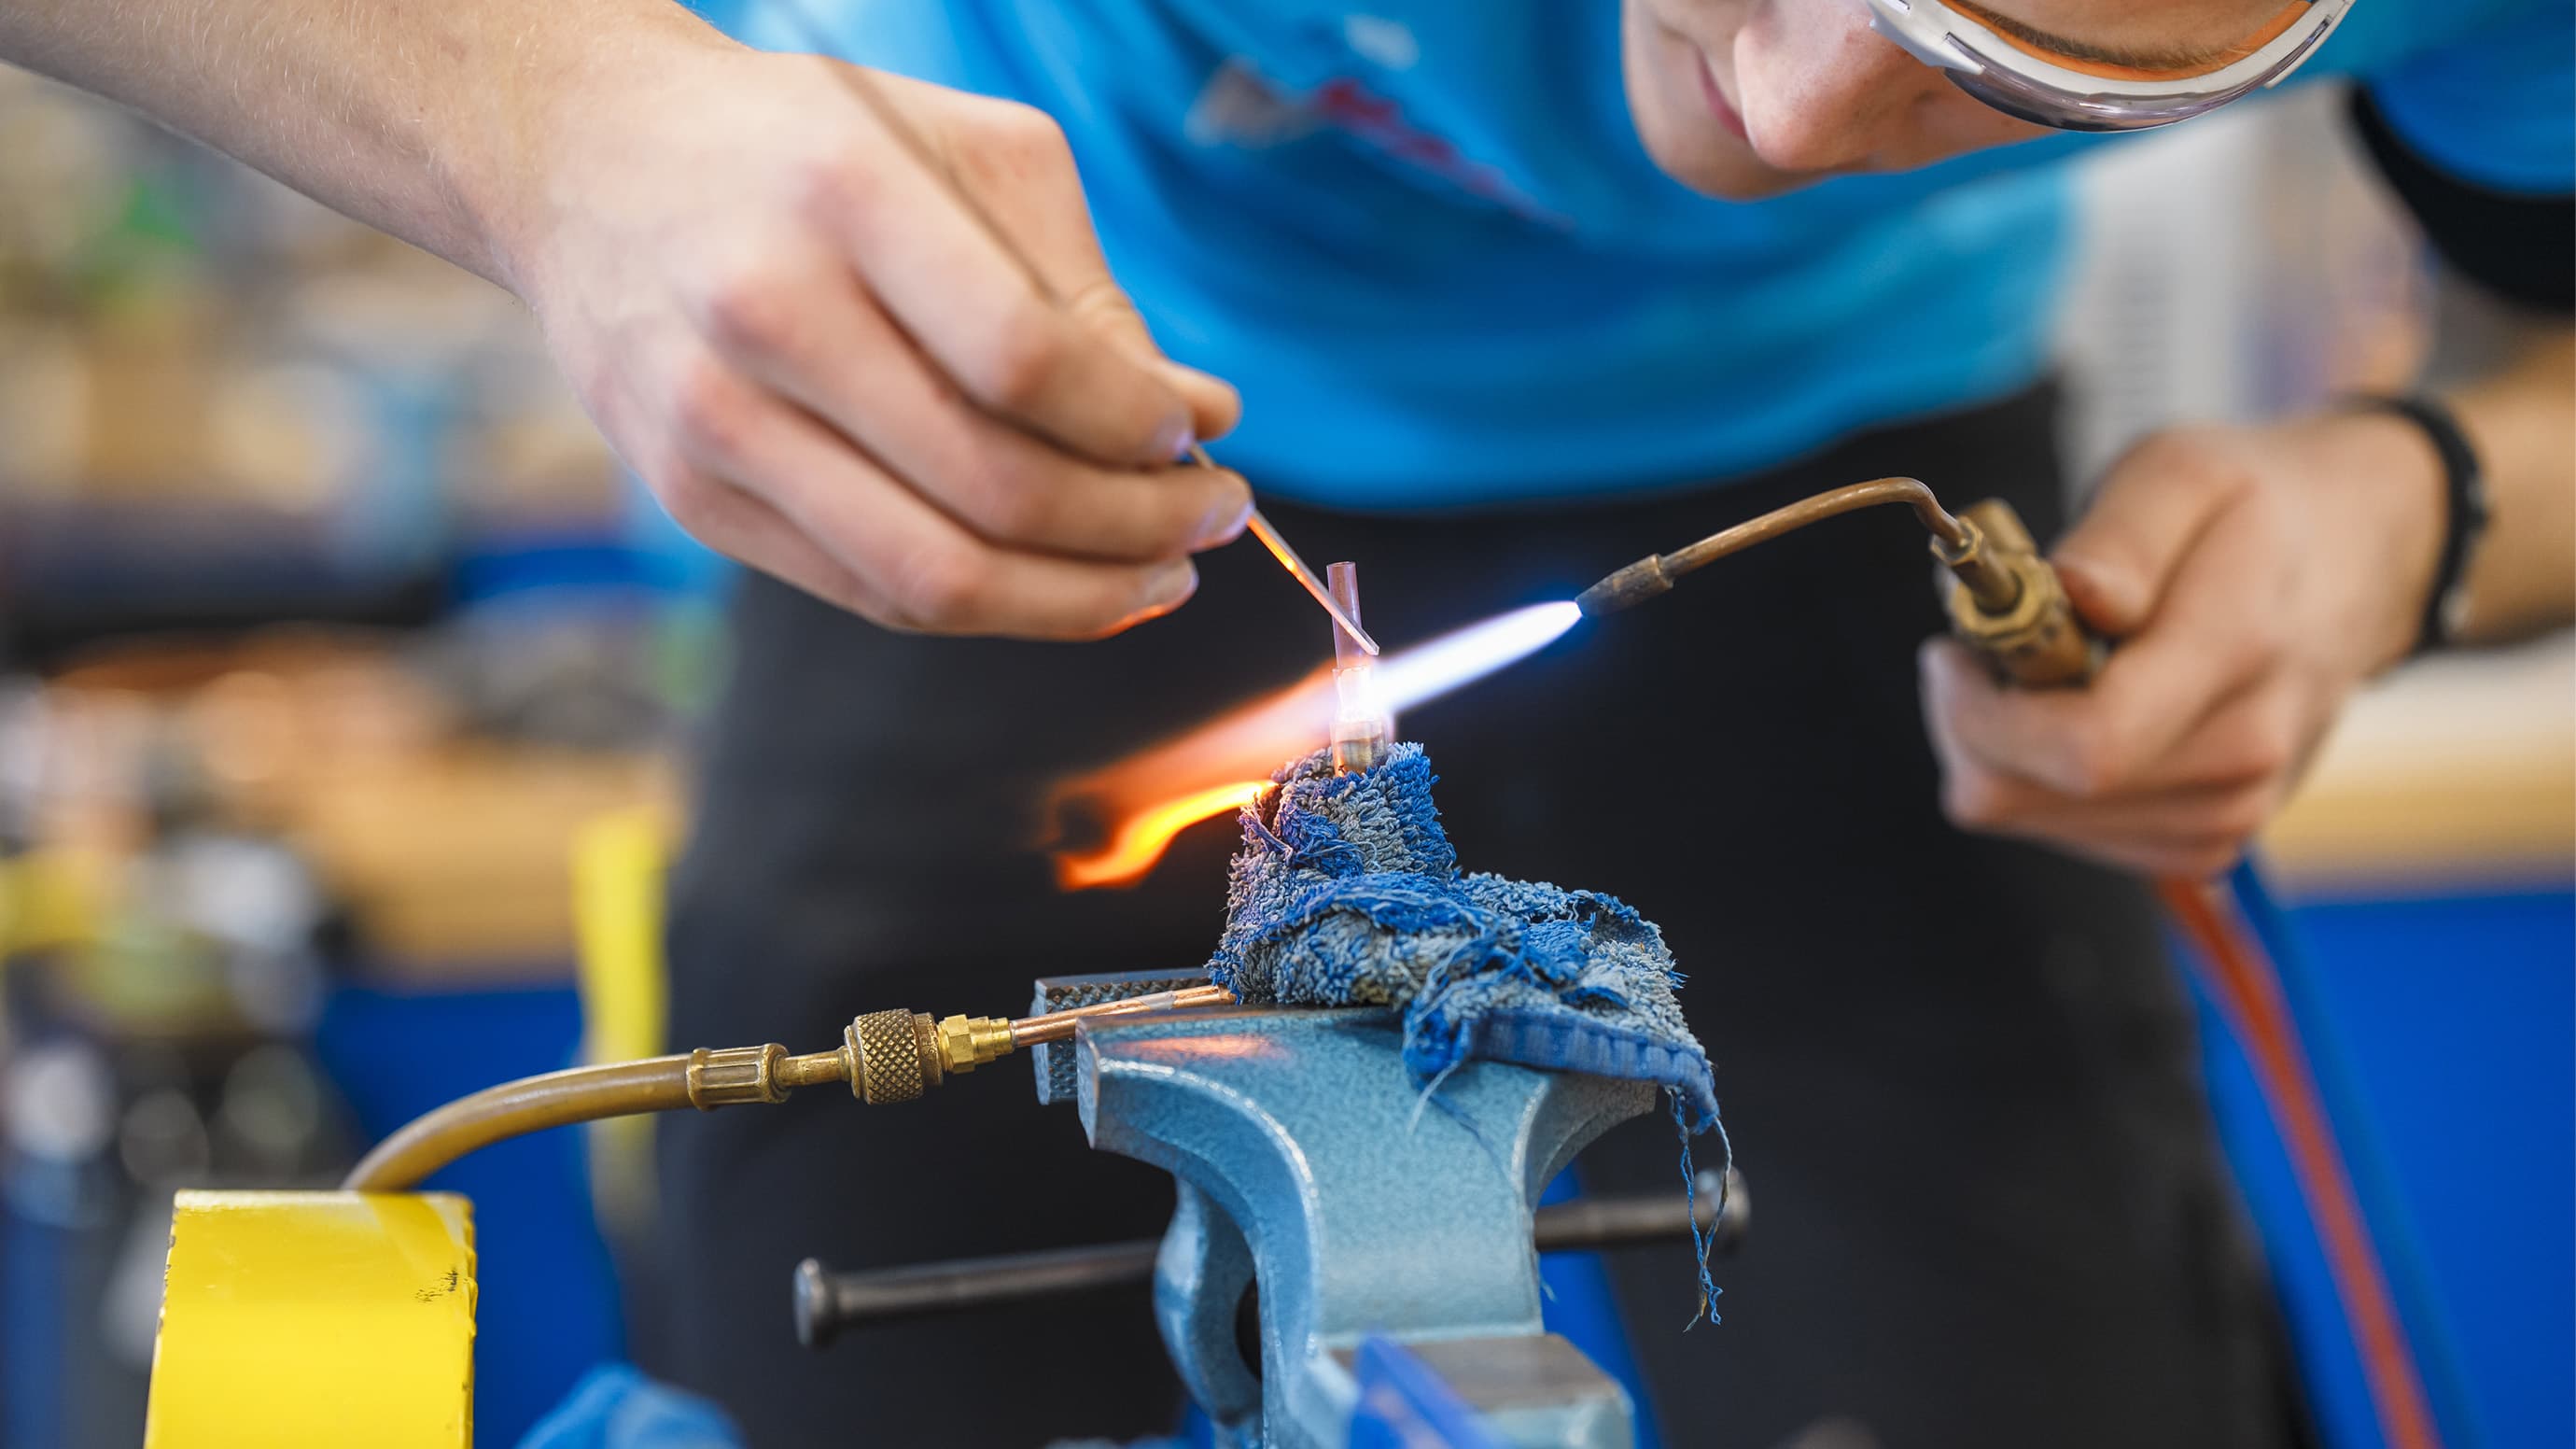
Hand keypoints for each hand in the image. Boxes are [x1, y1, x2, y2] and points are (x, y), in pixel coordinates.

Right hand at [506, 36, 1249, 638]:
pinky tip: (1065, 584)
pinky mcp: (694, 502)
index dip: (1137, 426)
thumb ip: (1082, 285)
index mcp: (845, 199)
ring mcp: (713, 424)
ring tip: (1162, 574)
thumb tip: (1195, 421)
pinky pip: (873, 595)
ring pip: (934, 578)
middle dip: (1139, 526)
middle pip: (993, 489)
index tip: (1206, 433)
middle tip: (1215, 516)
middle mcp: (765, 316)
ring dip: (1080, 598)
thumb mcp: (965, 151)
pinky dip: (993, 609)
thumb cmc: (811, 148)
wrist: (586, 161)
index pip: (1024, 360)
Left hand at [1920, 413, 2446, 877]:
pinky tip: (2080, 711)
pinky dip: (2045, 778)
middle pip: (2027, 796)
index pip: (2081, 746)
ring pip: (2032, 817)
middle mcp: (2241, 755)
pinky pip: (2068, 834)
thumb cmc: (2248, 507)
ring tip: (2049, 669)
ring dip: (2007, 746)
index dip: (1979, 710)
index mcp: (2233, 655)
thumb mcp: (2181, 472)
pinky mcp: (2208, 842)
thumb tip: (2076, 593)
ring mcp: (2229, 812)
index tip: (1953, 649)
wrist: (2356, 560)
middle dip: (1973, 721)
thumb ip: (2121, 537)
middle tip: (1986, 651)